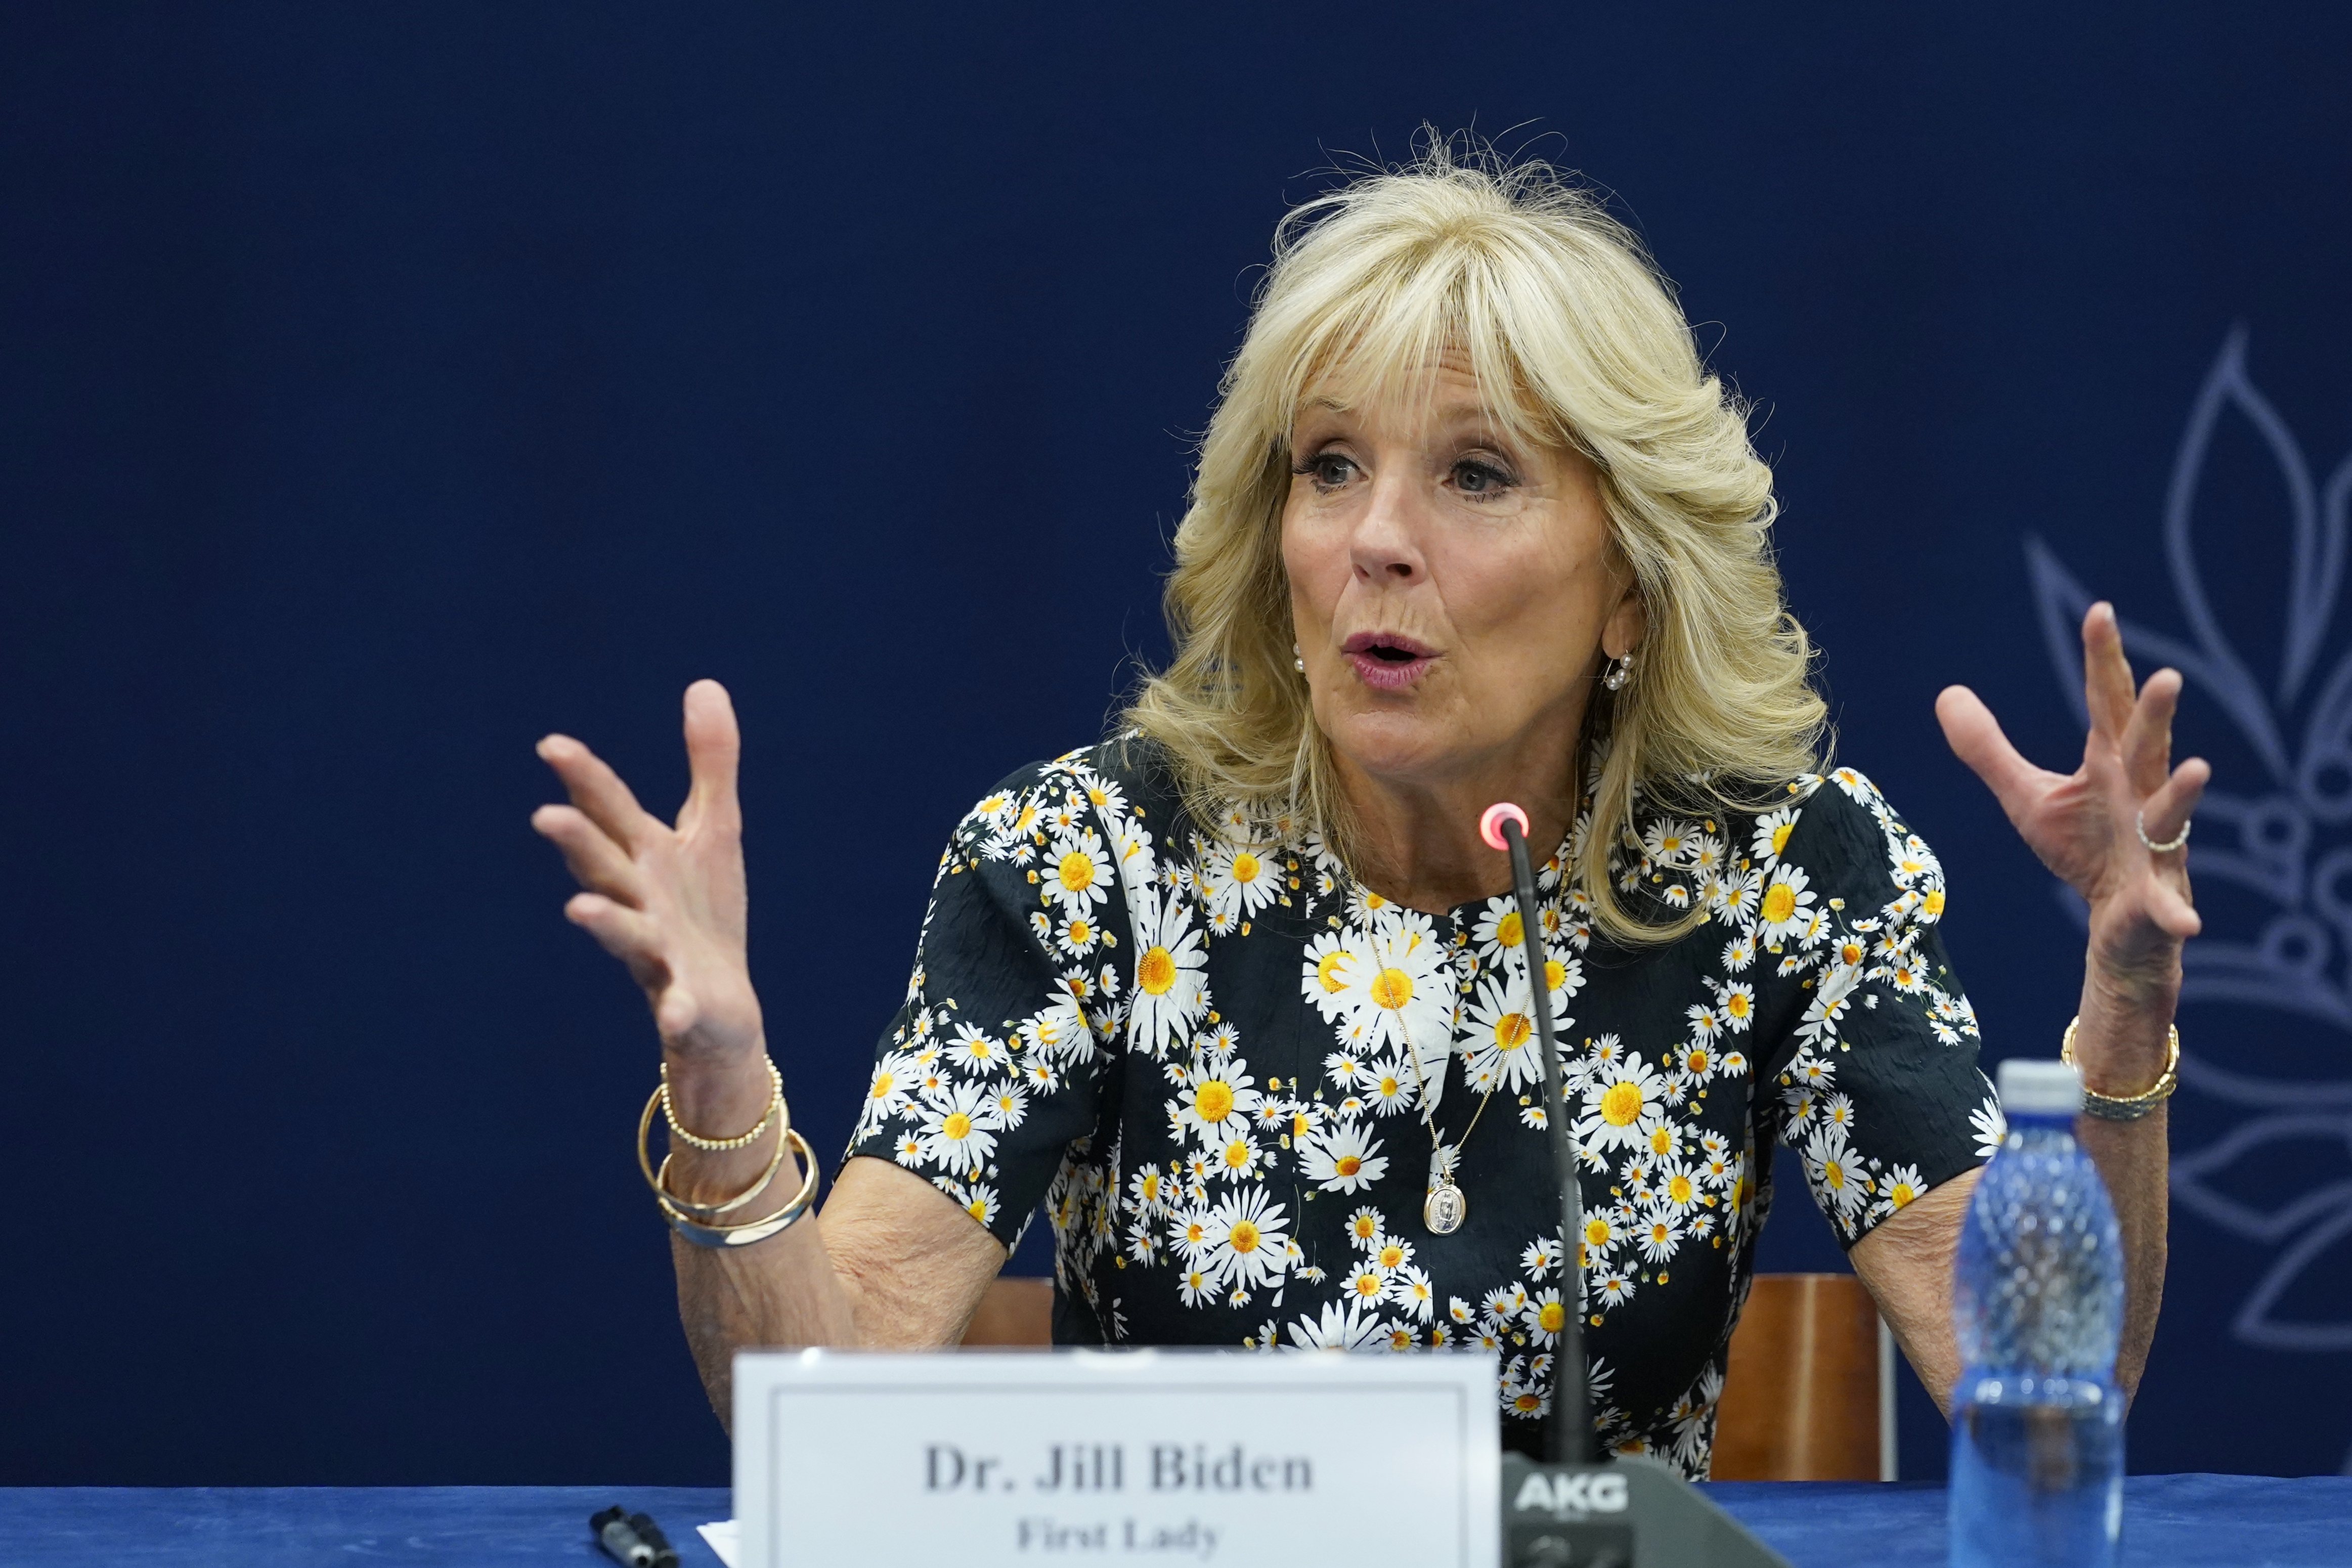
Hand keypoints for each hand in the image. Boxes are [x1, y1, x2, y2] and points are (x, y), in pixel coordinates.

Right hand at [532, 679, 763, 1059]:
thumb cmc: (703, 912)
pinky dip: (675, 1007)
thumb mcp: (714, 829)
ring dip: (604, 921)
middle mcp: (640, 901)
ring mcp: (657, 952)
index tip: (551, 745)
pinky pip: (677, 1003)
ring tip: (576, 909)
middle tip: (545, 816)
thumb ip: (709, 761)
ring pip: (625, 932)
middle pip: (604, 866)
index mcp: (645, 857)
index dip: (583, 778)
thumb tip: (705, 683)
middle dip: (577, 842)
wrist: (717, 1005)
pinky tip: (673, 1013)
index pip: (608, 811)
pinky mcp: (685, 997)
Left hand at [1936, 602, 2210, 1000]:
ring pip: (2170, 814)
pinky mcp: (2155, 898)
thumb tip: (1947, 693)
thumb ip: (1988, 748)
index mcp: (2112, 764)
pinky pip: (2166, 904)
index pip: (2107, 703)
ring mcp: (2155, 846)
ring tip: (2197, 769)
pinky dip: (2174, 911)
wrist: (2120, 923)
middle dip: (2156, 715)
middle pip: (2146, 747)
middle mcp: (2141, 795)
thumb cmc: (2083, 848)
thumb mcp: (2027, 796)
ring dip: (2182, 794)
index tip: (2099, 611)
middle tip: (2167, 676)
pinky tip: (2185, 920)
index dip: (2103, 660)